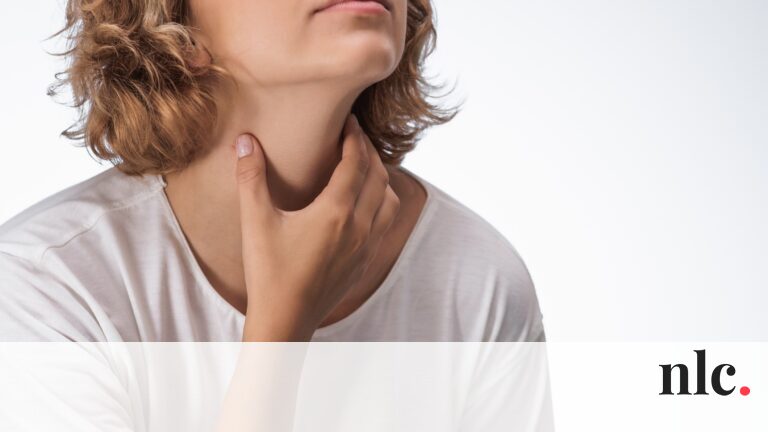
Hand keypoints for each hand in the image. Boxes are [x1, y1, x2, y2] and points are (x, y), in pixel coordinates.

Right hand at [234, 114, 399, 340]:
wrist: (286, 321)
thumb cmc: (269, 272)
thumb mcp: (256, 221)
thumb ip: (251, 177)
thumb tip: (245, 140)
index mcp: (337, 211)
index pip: (357, 161)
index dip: (355, 136)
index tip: (348, 119)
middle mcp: (360, 226)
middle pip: (378, 175)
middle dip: (369, 150)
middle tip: (354, 135)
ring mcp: (367, 246)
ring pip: (389, 199)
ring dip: (380, 176)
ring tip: (363, 165)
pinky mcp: (366, 262)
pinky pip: (387, 223)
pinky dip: (382, 201)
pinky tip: (366, 202)